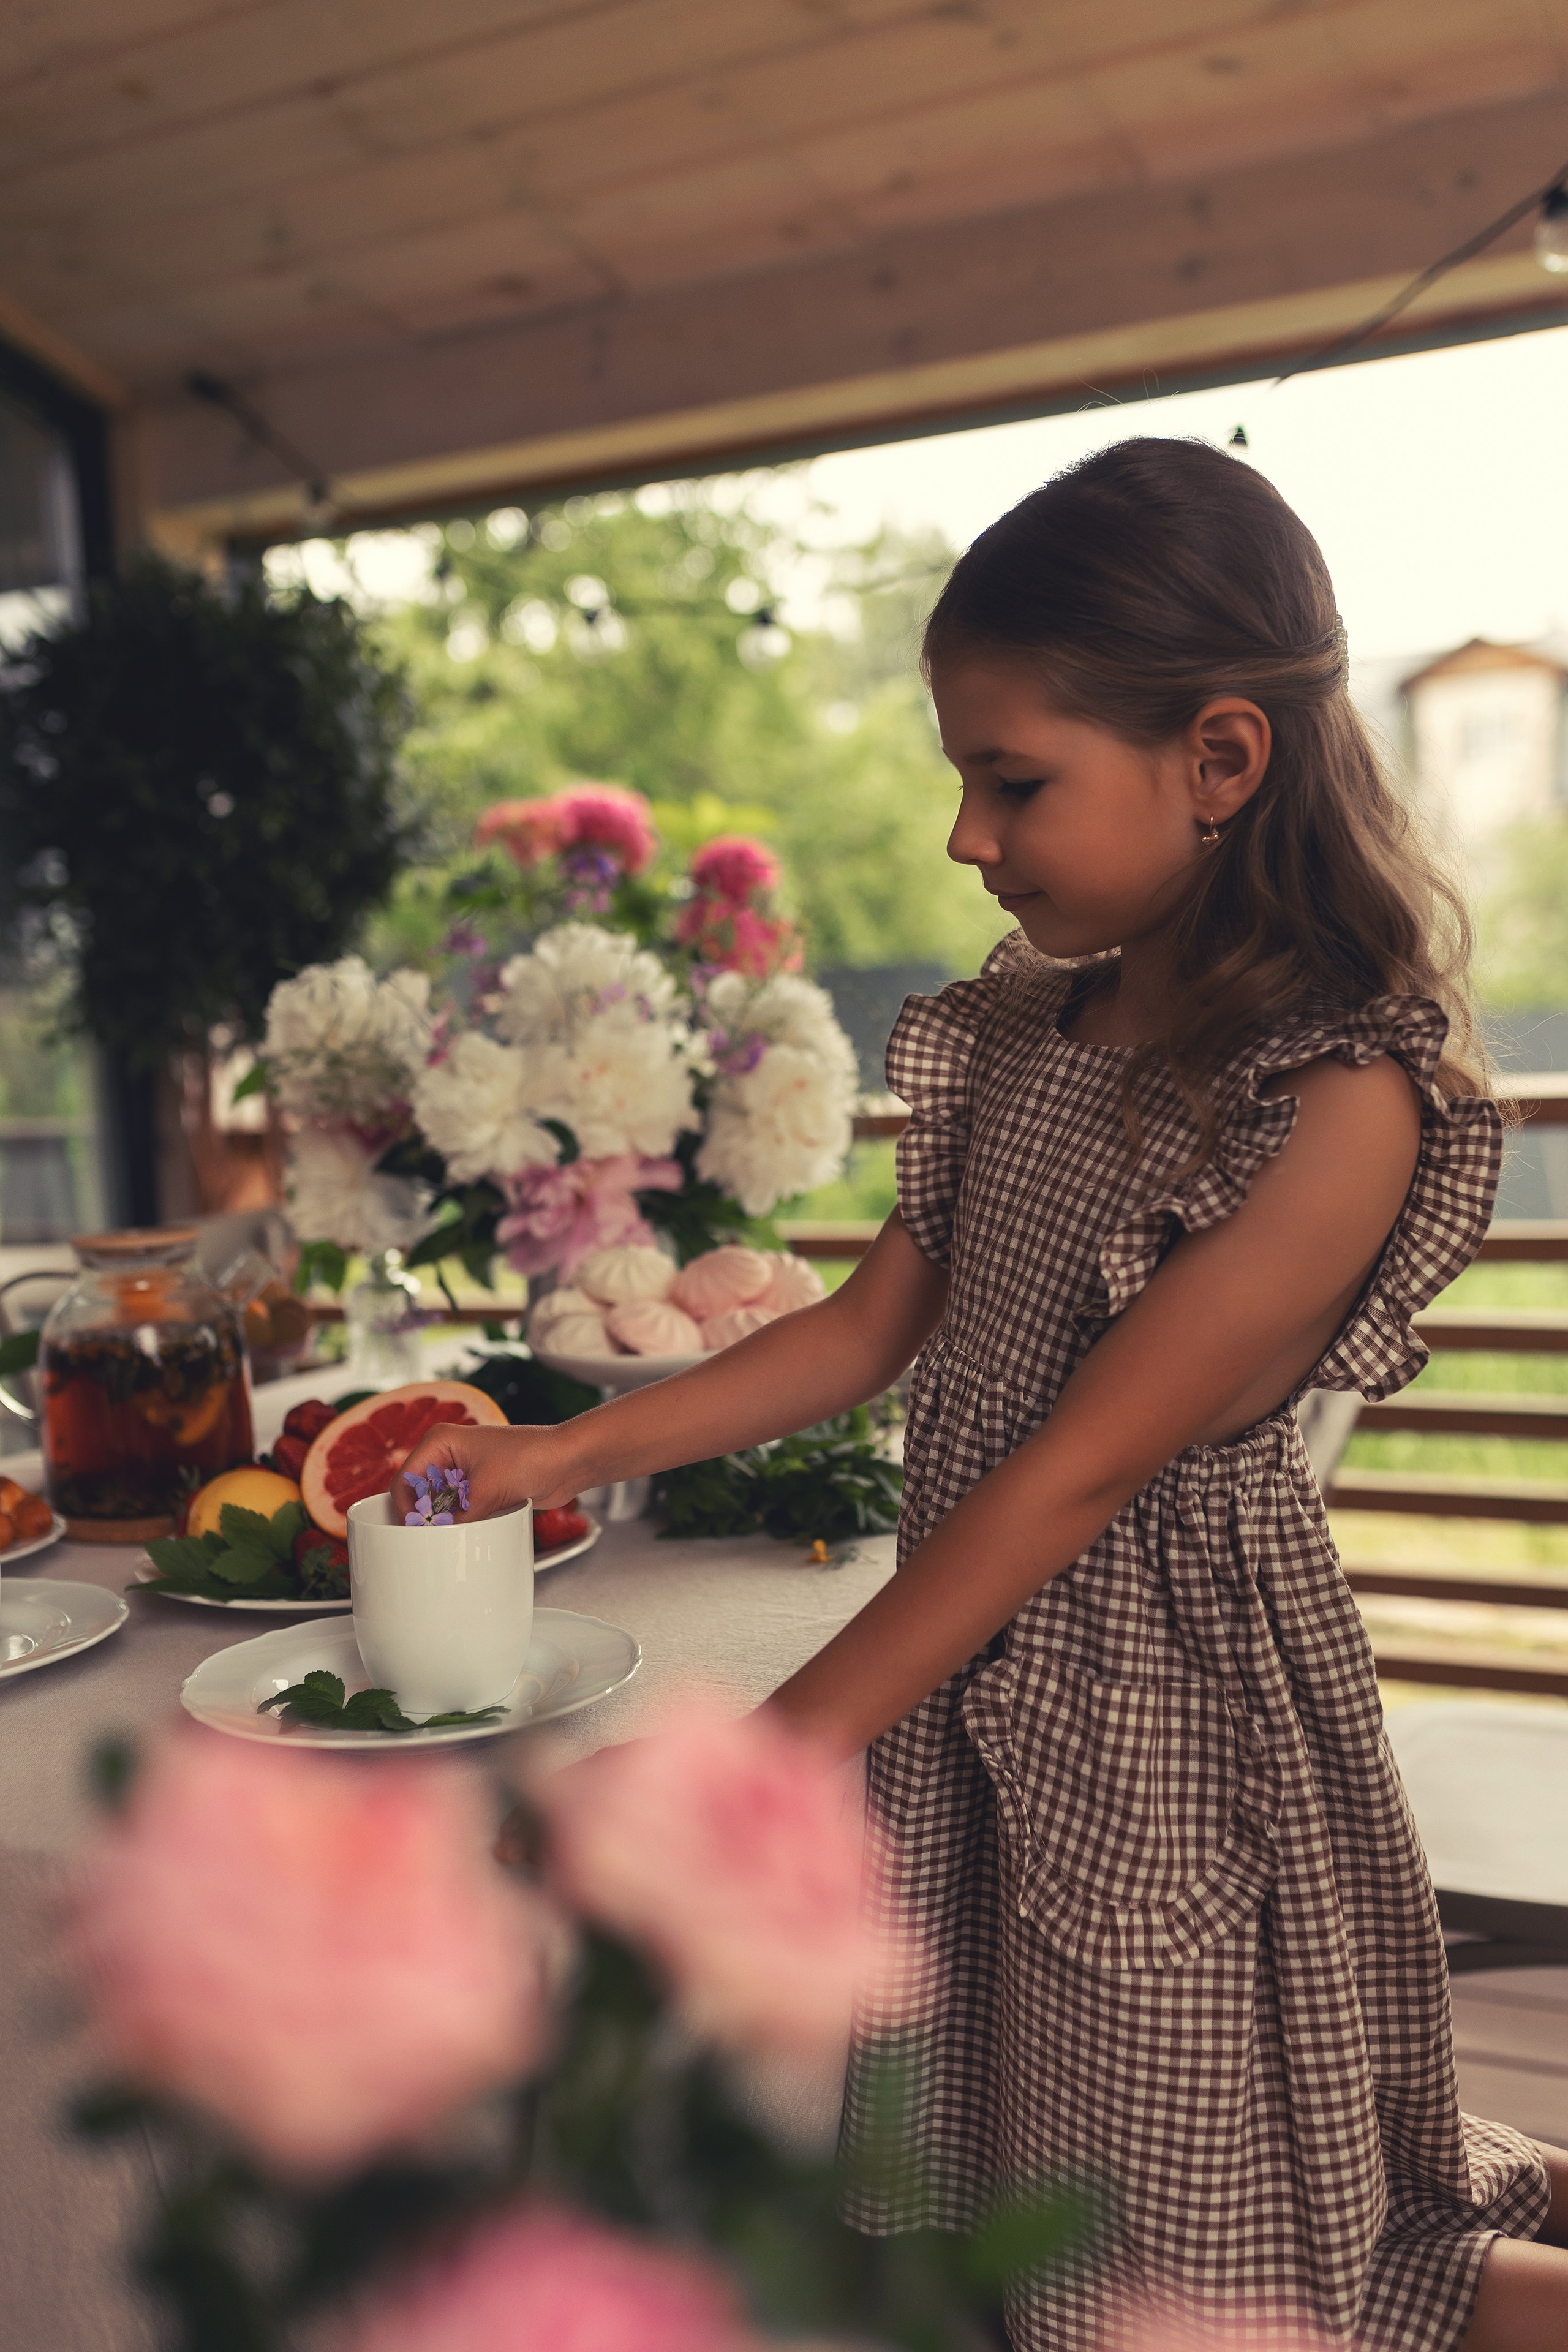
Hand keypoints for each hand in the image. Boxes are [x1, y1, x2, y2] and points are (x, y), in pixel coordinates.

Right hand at [390, 1422, 580, 1524]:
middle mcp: (448, 1453)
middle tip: (427, 1543)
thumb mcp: (485, 1493)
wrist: (568, 1460)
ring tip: (447, 1541)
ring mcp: (464, 1470)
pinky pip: (459, 1509)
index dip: (404, 1510)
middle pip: (419, 1493)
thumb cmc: (530, 1458)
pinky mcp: (480, 1486)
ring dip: (442, 1522)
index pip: (405, 1480)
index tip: (411, 1535)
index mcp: (440, 1441)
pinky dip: (459, 1522)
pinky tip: (463, 1536)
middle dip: (423, 1518)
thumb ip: (456, 1520)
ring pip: (439, 1503)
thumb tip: (436, 1542)